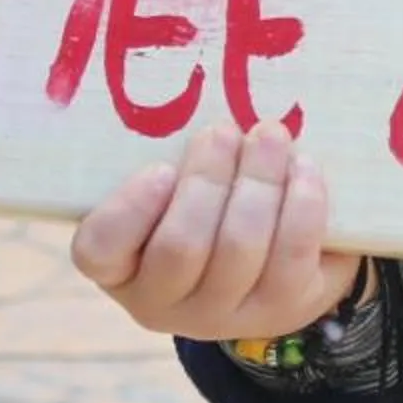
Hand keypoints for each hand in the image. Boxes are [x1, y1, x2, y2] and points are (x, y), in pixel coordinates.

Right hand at [72, 122, 364, 342]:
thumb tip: (198, 87)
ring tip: (269, 135)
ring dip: (259, 181)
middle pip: (181, 245)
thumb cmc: (206, 206)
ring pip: (239, 248)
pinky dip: (301, 204)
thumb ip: (172, 154)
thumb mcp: (172, 187)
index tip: (161, 166)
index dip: (129, 210)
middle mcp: (161, 301)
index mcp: (118, 266)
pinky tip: (303, 167)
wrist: (273, 264)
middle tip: (224, 131)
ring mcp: (220, 314)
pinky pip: (290, 255)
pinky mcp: (279, 309)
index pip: (99, 249)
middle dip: (209, 180)